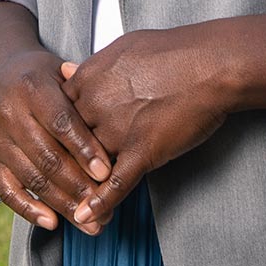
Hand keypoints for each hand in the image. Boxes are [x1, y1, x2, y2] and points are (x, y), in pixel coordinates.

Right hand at [0, 44, 115, 233]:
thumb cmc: (43, 77)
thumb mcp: (62, 75)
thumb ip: (86, 100)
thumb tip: (118, 133)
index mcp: (32, 88)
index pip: (61, 123)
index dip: (84, 150)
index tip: (107, 174)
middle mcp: (10, 113)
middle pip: (48, 156)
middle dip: (79, 186)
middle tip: (106, 206)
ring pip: (32, 178)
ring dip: (63, 205)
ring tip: (91, 223)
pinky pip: (7, 191)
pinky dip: (29, 210)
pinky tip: (53, 222)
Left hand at [58, 26, 234, 227]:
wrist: (210, 64)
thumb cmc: (172, 51)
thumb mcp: (121, 47)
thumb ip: (91, 65)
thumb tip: (66, 69)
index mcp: (88, 79)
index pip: (57, 114)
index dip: (57, 133)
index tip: (55, 144)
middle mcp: (95, 105)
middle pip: (67, 142)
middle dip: (63, 163)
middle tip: (57, 181)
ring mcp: (117, 130)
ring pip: (87, 165)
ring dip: (79, 186)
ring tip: (68, 206)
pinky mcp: (142, 151)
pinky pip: (116, 182)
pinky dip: (100, 203)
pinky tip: (87, 217)